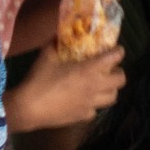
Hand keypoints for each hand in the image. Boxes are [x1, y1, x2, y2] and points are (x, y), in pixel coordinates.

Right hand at [4, 44, 124, 131]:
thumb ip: (54, 43)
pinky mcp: (84, 116)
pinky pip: (96, 110)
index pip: (115, 58)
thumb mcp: (46, 56)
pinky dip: (93, 105)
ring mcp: (92, 103)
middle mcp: (96, 86)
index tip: (116, 50)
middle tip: (109, 70)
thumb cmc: (39, 79)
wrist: (28, 108)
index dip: (118, 52)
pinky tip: (84, 102)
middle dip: (118, 72)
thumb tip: (58, 34)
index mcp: (90, 69)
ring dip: (110, 89)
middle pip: (121, 80)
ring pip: (113, 97)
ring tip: (101, 86)